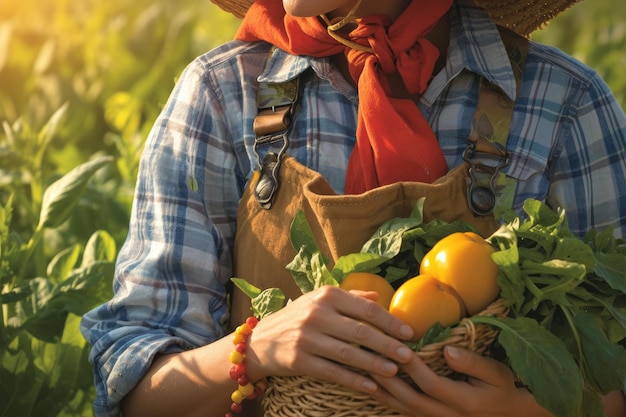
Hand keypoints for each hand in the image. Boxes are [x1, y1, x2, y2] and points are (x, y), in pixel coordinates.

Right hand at [245, 286, 414, 392]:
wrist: (261, 340)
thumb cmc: (298, 318)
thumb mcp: (319, 300)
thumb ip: (350, 297)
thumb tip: (378, 297)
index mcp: (326, 296)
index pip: (366, 309)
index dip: (390, 322)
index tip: (409, 333)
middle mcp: (316, 314)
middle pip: (360, 332)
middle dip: (388, 345)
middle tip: (409, 355)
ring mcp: (306, 338)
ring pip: (348, 354)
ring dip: (374, 364)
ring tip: (394, 371)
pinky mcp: (299, 361)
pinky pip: (333, 372)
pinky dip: (354, 380)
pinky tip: (371, 386)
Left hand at [370, 346, 552, 416]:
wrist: (508, 415)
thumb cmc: (502, 388)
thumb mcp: (496, 373)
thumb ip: (472, 363)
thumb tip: (447, 350)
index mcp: (463, 401)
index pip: (431, 383)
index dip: (414, 367)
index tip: (399, 346)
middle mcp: (446, 414)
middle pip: (410, 399)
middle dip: (388, 378)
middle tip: (370, 357)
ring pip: (402, 408)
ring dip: (382, 390)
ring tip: (363, 369)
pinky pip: (403, 410)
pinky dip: (386, 398)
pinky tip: (371, 383)